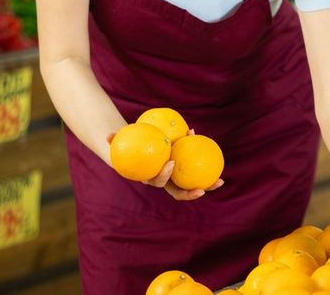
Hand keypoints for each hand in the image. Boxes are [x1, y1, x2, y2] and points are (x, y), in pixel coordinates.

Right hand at [105, 131, 223, 200]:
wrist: (139, 151)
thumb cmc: (130, 146)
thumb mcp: (121, 143)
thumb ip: (115, 141)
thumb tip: (108, 135)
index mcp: (151, 177)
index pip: (158, 182)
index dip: (164, 176)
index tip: (171, 163)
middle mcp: (165, 182)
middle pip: (178, 192)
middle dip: (191, 194)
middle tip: (202, 189)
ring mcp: (175, 179)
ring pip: (192, 186)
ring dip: (207, 185)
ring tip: (221, 181)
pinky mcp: (184, 172)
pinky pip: (196, 171)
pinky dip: (206, 167)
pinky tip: (217, 159)